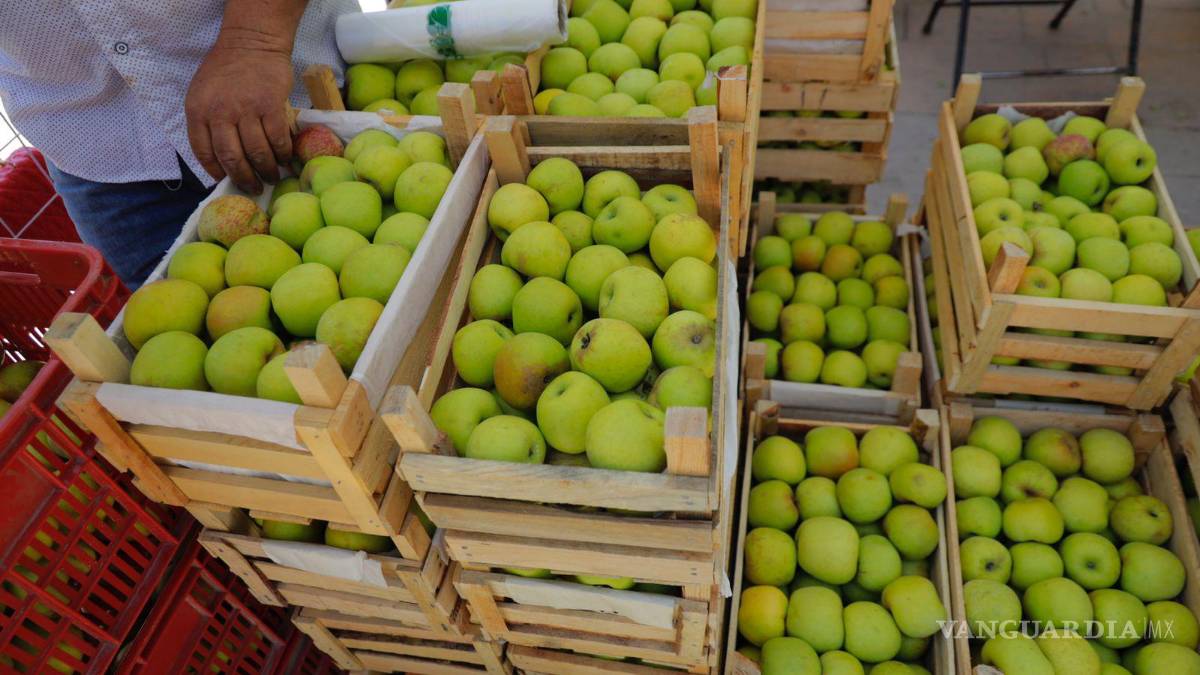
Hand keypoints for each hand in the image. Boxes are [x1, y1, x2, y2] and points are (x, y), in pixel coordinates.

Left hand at [185, 40, 294, 193]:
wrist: (251, 42)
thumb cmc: (227, 69)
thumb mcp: (203, 93)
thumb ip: (207, 121)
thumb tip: (220, 158)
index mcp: (198, 111)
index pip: (204, 152)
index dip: (217, 172)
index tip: (228, 182)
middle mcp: (219, 112)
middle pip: (232, 158)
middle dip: (245, 179)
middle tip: (255, 188)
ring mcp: (246, 109)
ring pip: (257, 152)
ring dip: (267, 170)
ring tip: (273, 177)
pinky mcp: (270, 106)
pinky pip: (277, 139)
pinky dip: (282, 153)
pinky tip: (285, 158)